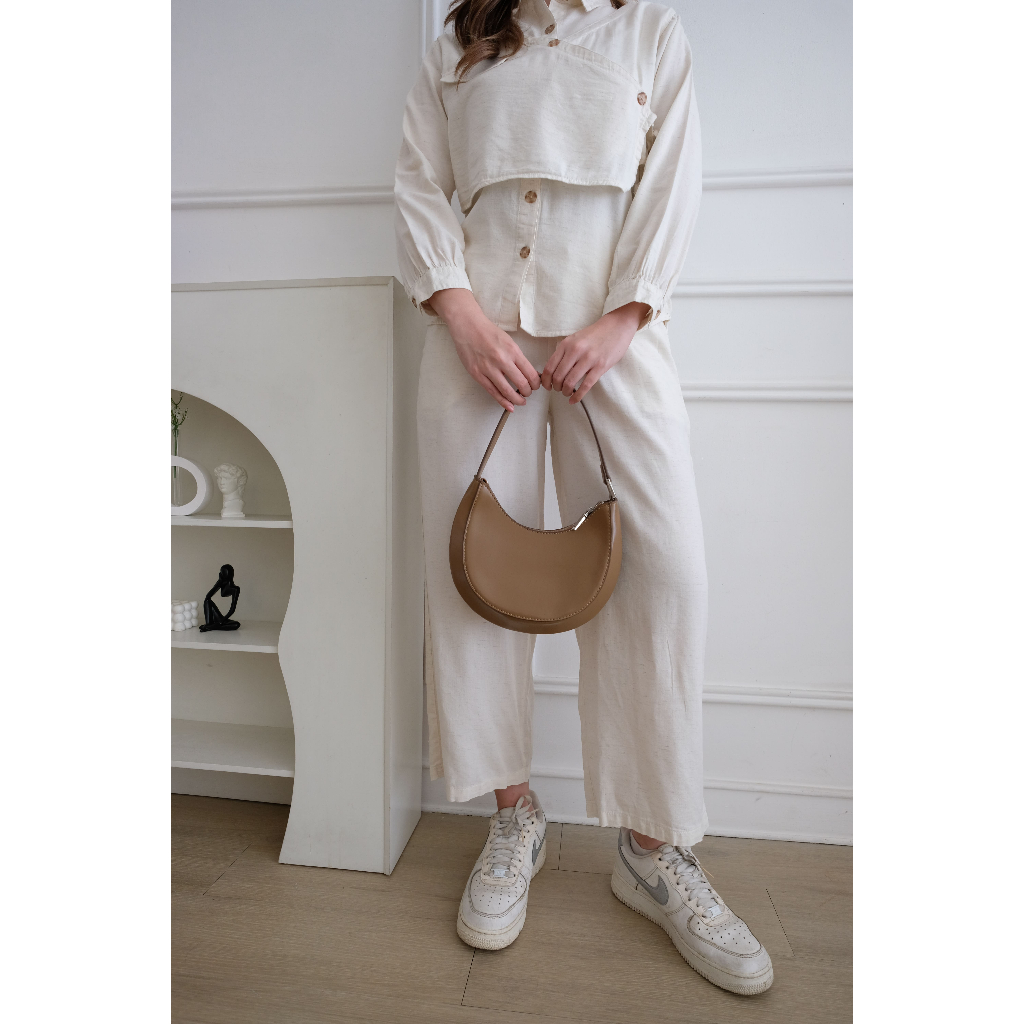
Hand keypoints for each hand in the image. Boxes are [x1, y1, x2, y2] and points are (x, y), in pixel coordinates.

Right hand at [428, 288, 540, 412]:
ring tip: (521, 401)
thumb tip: (529, 373)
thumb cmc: (489, 333)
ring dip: (517, 399)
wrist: (468, 327)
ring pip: (507, 391)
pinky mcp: (477, 374)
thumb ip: (518, 357)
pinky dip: (503, 401)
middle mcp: (502, 360)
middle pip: (521, 384)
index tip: (536, 386)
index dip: (536, 383)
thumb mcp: (509, 342)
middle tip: (528, 393)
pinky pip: (493, 392)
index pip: (530, 373)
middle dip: (528, 392)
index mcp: (512, 351)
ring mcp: (488, 369)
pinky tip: (509, 406)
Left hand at [541, 302, 649, 402]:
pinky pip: (586, 385)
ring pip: (570, 382)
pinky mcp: (600, 366)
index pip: (549, 367)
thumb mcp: (575, 339)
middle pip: (558, 376)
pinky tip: (574, 400)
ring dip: (566, 392)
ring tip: (567, 393)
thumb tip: (554, 371)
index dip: (545, 380)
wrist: (617, 326)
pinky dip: (578, 396)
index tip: (547, 386)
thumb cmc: (595, 334)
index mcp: (566, 344)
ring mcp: (588, 359)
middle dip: (556, 387)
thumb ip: (564, 352)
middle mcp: (575, 351)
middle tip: (558, 390)